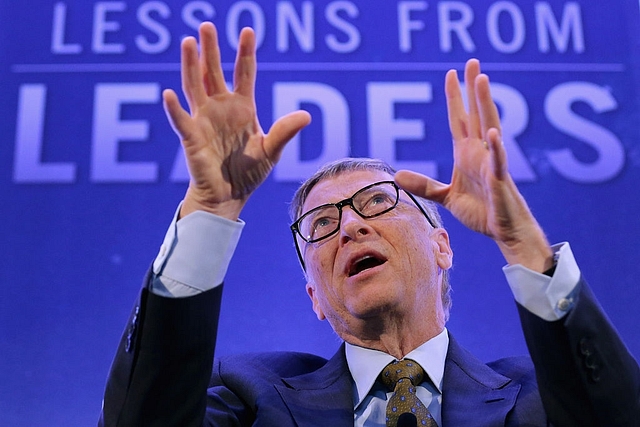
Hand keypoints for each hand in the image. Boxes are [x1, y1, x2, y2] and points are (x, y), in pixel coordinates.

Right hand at [163, 22, 310, 219]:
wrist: (230, 196)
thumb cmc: (249, 172)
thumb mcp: (271, 150)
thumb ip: (284, 132)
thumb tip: (306, 115)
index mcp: (242, 108)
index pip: (244, 73)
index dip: (245, 52)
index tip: (247, 30)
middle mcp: (221, 108)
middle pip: (214, 72)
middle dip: (211, 49)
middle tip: (206, 25)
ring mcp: (204, 120)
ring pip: (194, 86)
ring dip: (190, 65)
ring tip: (188, 42)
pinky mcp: (192, 137)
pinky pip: (181, 120)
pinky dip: (174, 109)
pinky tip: (168, 94)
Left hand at [395, 59, 552, 270]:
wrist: (502, 231)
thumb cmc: (481, 211)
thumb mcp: (446, 196)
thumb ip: (424, 185)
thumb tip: (397, 175)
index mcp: (466, 154)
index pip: (459, 119)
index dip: (455, 98)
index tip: (451, 74)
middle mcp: (480, 152)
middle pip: (476, 114)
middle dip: (473, 89)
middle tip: (472, 62)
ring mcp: (491, 163)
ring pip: (489, 127)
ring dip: (485, 104)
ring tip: (482, 80)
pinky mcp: (500, 180)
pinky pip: (498, 162)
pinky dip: (495, 148)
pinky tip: (493, 133)